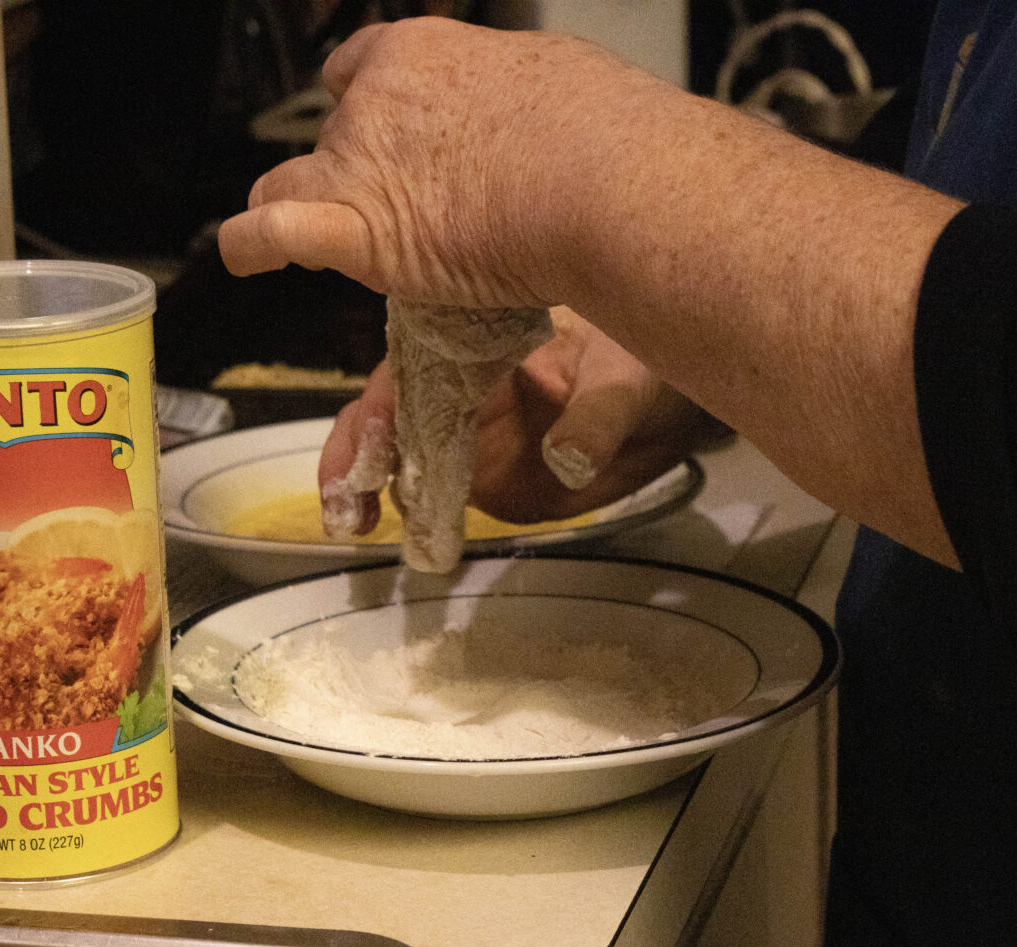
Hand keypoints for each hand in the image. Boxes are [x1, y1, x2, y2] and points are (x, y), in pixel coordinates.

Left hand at [218, 18, 655, 306]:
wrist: (602, 183)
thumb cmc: (600, 133)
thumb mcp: (553, 79)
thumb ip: (508, 98)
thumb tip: (517, 121)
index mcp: (422, 53)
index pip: (362, 67)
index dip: (366, 101)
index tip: (384, 127)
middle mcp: (375, 100)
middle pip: (337, 134)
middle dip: (359, 168)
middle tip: (415, 207)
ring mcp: (359, 163)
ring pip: (292, 181)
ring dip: (309, 207)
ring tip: (339, 240)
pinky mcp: (360, 231)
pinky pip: (272, 232)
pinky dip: (251, 245)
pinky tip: (245, 256)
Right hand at [319, 308, 715, 536]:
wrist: (672, 392)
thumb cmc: (646, 361)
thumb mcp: (633, 378)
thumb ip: (601, 416)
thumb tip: (567, 460)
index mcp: (477, 336)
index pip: (407, 368)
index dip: (378, 411)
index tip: (366, 455)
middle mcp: (458, 377)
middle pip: (384, 410)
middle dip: (352, 456)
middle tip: (344, 509)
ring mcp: (467, 424)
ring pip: (398, 450)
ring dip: (368, 487)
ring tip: (353, 526)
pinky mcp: (484, 465)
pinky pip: (435, 486)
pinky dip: (414, 512)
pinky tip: (413, 540)